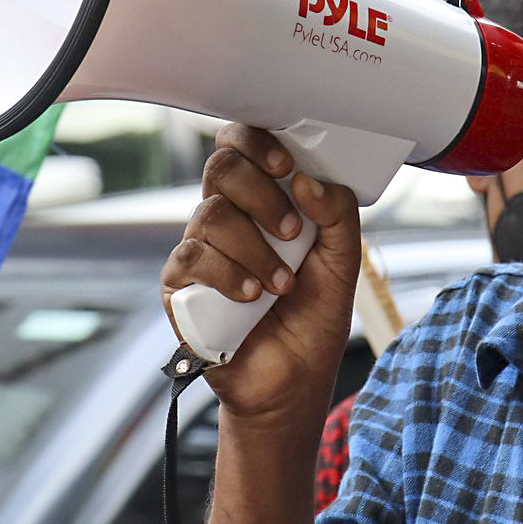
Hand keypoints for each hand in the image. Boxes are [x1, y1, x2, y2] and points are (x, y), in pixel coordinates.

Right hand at [161, 125, 360, 426]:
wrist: (292, 381)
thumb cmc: (313, 318)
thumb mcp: (343, 262)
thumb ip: (337, 214)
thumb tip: (307, 180)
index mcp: (262, 202)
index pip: (243, 147)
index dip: (257, 142)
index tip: (286, 165)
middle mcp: (226, 218)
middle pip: (221, 169)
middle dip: (262, 195)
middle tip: (293, 231)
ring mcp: (199, 250)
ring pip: (211, 216)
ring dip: (255, 249)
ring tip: (281, 285)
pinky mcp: (179, 285)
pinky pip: (192, 258)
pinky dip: (228, 274)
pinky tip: (251, 296)